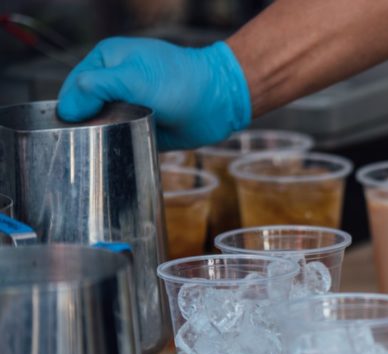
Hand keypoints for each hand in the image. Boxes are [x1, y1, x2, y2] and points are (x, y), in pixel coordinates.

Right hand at [57, 37, 250, 150]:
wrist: (220, 101)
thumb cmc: (181, 82)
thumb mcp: (133, 78)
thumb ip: (97, 87)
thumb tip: (67, 108)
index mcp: (106, 62)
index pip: (73, 88)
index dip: (69, 110)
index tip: (70, 130)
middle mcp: (115, 82)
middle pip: (85, 109)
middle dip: (86, 126)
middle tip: (87, 145)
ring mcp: (128, 104)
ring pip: (102, 126)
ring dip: (103, 138)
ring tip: (106, 150)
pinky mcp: (142, 124)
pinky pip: (122, 138)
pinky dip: (120, 146)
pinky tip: (118, 156)